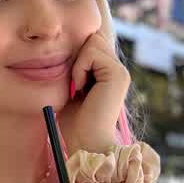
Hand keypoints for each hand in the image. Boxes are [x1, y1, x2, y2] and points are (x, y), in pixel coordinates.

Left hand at [57, 30, 130, 155]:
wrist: (86, 144)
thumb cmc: (74, 125)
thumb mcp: (70, 90)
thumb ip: (74, 69)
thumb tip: (63, 47)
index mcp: (108, 73)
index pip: (90, 43)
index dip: (76, 55)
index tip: (71, 82)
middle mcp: (117, 70)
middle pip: (92, 38)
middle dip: (77, 56)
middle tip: (74, 84)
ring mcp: (120, 71)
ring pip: (92, 41)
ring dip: (77, 63)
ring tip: (77, 86)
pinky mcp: (118, 74)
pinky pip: (92, 53)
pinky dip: (79, 68)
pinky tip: (80, 88)